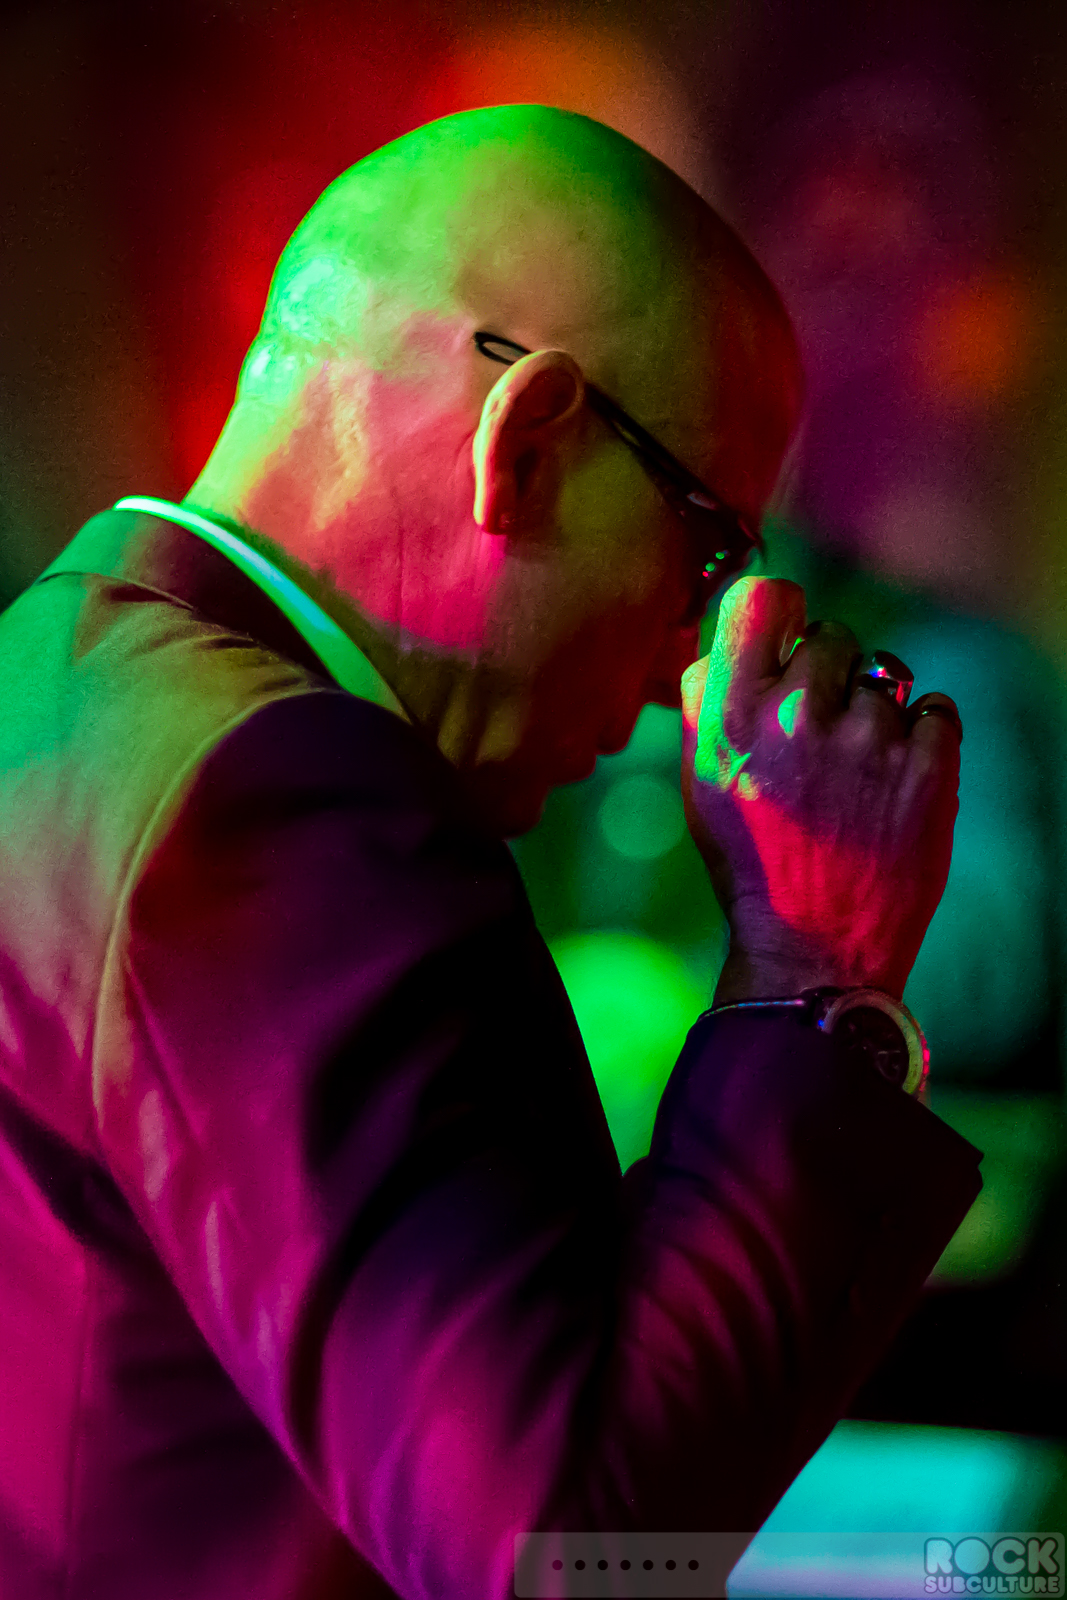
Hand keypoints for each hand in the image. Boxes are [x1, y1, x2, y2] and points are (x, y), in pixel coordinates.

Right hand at [681, 577, 961, 1002]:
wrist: (814, 950)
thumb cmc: (750, 861)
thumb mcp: (698, 781)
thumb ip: (707, 701)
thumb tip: (728, 640)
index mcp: (732, 715)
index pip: (763, 597)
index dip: (779, 613)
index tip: (785, 641)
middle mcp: (797, 715)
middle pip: (831, 635)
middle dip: (830, 675)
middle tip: (823, 735)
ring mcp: (869, 740)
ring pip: (886, 677)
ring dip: (876, 716)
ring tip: (857, 777)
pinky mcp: (928, 767)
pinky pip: (936, 709)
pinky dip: (923, 739)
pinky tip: (894, 784)